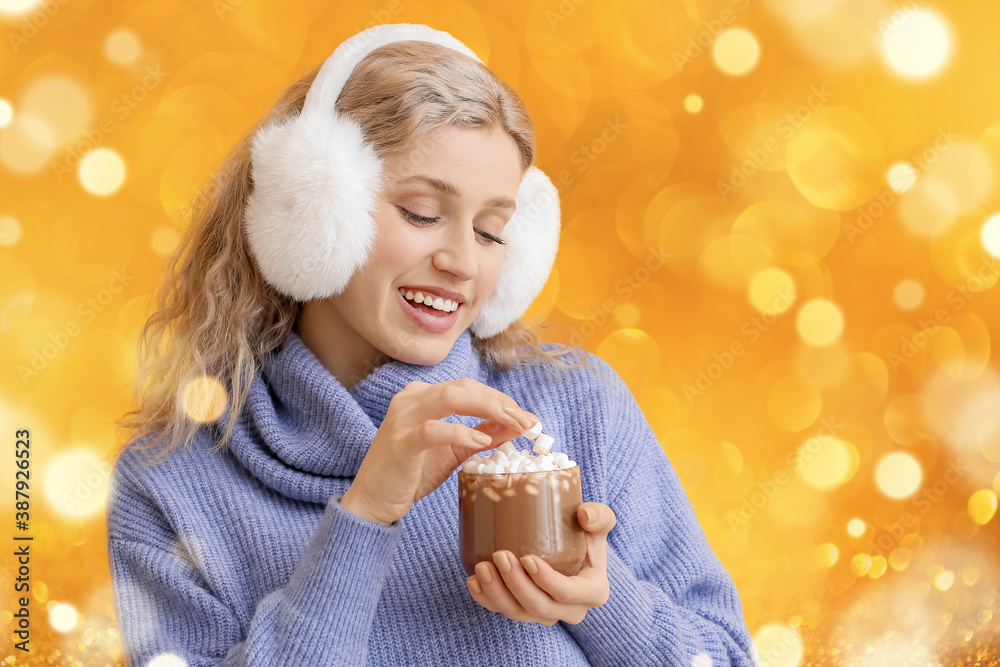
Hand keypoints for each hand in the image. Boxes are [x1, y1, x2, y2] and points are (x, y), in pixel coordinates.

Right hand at [340, 378, 538, 525]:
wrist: (372, 502)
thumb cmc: (411, 474)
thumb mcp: (452, 452)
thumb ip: (480, 435)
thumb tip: (515, 426)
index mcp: (421, 397)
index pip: (467, 387)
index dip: (499, 399)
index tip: (525, 416)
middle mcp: (410, 399)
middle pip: (463, 387)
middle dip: (500, 401)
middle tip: (526, 420)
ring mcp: (402, 418)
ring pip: (450, 397)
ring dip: (488, 408)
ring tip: (513, 424)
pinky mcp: (400, 442)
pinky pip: (433, 429)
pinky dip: (460, 431)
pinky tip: (481, 438)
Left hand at [465, 502, 616, 625]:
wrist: (573, 547)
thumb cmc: (585, 533)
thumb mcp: (599, 523)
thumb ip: (600, 516)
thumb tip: (584, 515)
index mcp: (593, 592)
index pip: (568, 593)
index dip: (546, 581)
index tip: (526, 558)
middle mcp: (571, 610)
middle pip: (539, 606)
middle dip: (516, 585)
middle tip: (499, 555)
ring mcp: (547, 614)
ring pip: (518, 613)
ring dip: (497, 593)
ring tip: (481, 567)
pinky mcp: (526, 612)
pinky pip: (503, 611)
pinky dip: (485, 599)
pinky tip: (473, 581)